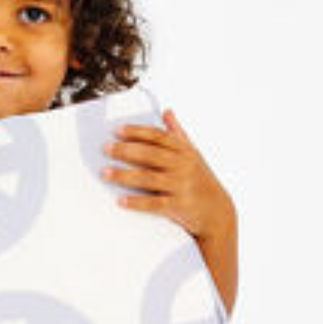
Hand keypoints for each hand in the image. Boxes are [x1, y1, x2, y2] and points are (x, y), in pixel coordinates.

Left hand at [104, 109, 232, 242]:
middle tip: (106, 148)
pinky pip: (154, 203)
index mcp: (184, 151)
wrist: (217, 211)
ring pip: (149, 178)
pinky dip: (137, 202)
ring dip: (124, 175)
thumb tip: (167, 112)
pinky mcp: (179, 206)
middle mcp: (183, 166)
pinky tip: (121, 200)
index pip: (158, 137)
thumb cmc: (201, 180)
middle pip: (150, 155)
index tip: (118, 130)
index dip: (137, 132)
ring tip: (105, 173)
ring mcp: (181, 186)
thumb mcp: (193, 154)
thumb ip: (178, 133)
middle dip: (126, 150)